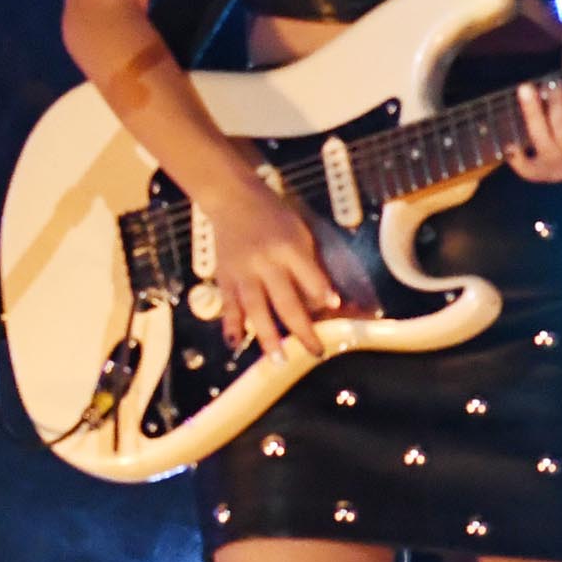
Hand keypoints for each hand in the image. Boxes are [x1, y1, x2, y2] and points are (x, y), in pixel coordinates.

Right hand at [204, 178, 338, 363]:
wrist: (232, 201)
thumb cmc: (275, 217)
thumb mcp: (301, 233)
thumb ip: (311, 265)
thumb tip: (328, 299)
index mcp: (289, 248)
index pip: (310, 276)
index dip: (323, 293)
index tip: (337, 310)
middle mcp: (266, 263)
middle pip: (286, 302)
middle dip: (302, 329)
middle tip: (315, 352)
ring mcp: (243, 273)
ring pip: (256, 310)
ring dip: (268, 338)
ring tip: (278, 361)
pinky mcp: (225, 278)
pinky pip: (229, 306)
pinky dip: (232, 325)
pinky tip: (236, 344)